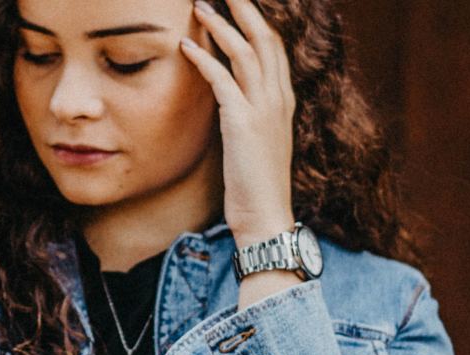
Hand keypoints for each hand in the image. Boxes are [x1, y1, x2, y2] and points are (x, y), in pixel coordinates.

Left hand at [180, 0, 296, 247]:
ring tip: (199, 5)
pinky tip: (186, 44)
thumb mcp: (257, 140)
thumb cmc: (257, 183)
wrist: (265, 217)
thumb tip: (229, 96)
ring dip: (221, 24)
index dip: (256, 19)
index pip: (274, 46)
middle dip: (244, 8)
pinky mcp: (243, 123)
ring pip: (246, 51)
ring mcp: (263, 109)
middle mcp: (278, 98)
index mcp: (284, 100)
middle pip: (265, 38)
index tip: (237, 2)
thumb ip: (249, 113)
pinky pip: (222, 79)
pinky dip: (204, 58)